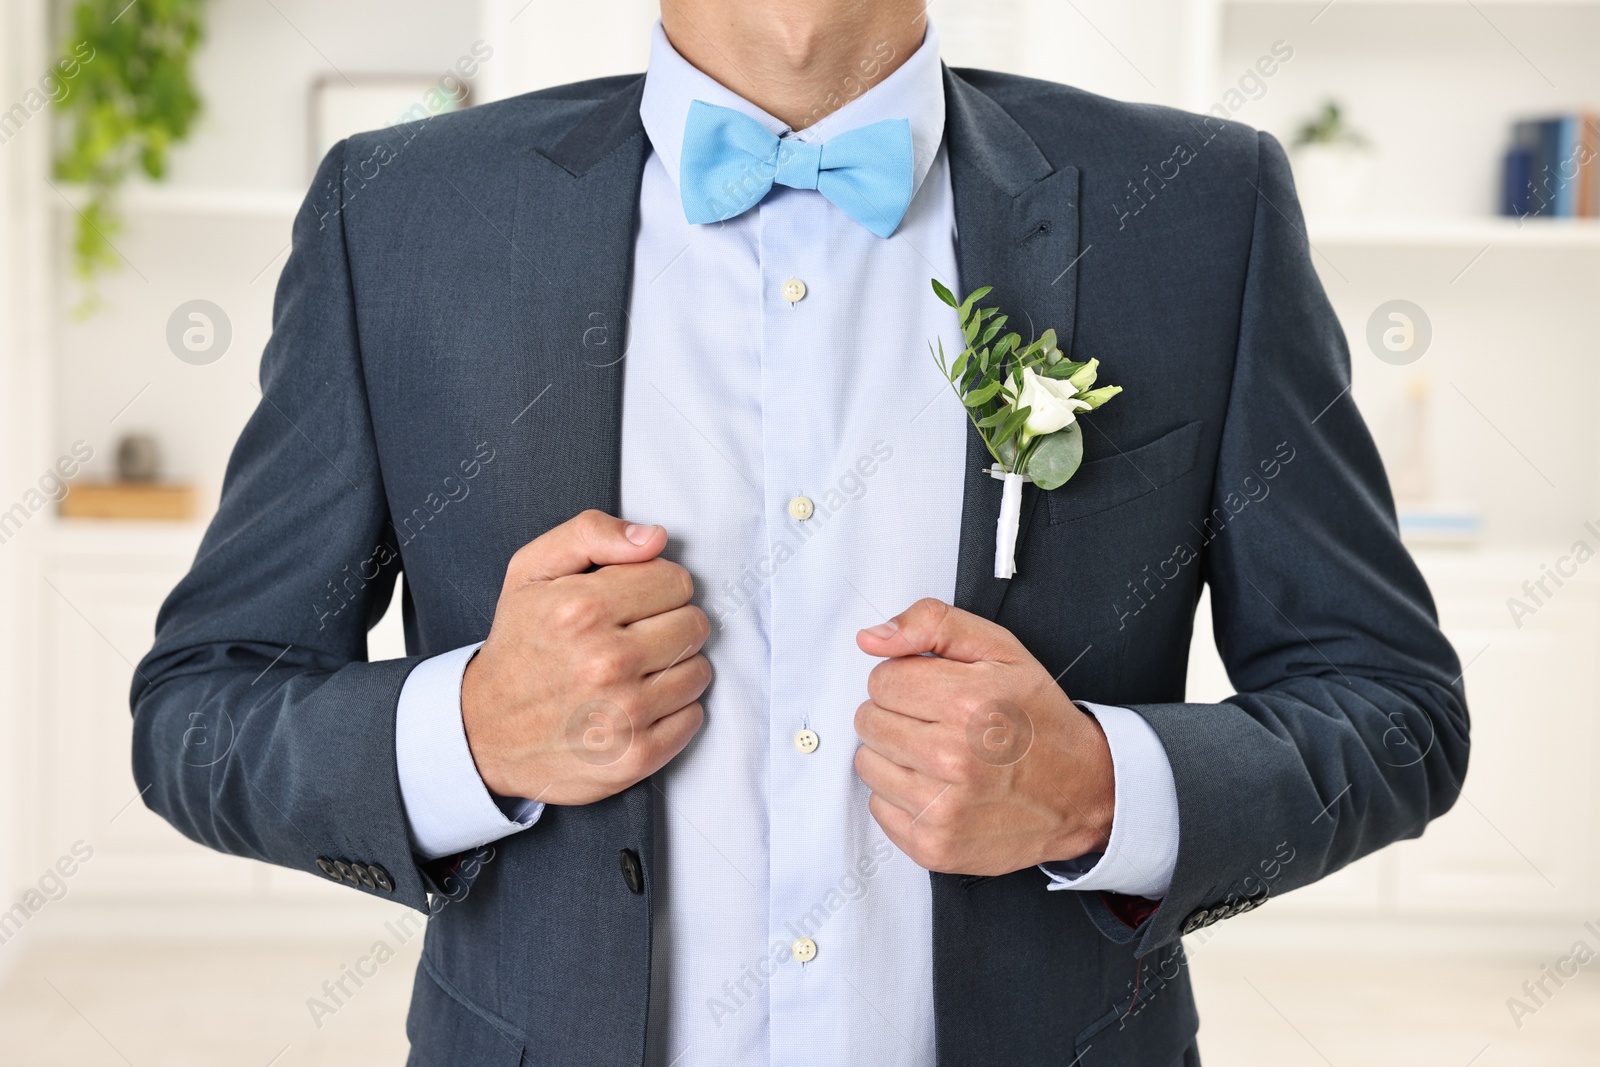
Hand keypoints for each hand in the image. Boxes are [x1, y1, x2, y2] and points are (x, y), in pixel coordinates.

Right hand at [461, 510, 709, 804]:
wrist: (485, 731)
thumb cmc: (517, 646)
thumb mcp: (532, 570)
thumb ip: (592, 534)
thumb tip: (656, 538)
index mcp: (582, 609)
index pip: (676, 581)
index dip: (656, 587)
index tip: (633, 602)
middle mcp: (606, 662)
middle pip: (694, 624)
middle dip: (669, 624)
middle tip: (634, 637)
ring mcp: (623, 713)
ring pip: (699, 670)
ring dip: (673, 668)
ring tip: (634, 672)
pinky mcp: (635, 756)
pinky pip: (693, 717)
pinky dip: (673, 710)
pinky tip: (637, 704)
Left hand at [853, 598, 1113, 875]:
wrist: (1082, 792)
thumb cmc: (1038, 720)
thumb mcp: (1000, 650)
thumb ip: (932, 624)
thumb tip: (871, 639)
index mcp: (968, 703)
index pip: (881, 680)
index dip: (907, 680)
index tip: (936, 691)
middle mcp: (954, 758)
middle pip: (868, 721)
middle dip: (898, 715)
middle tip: (940, 723)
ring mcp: (943, 809)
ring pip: (867, 764)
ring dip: (895, 756)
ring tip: (940, 755)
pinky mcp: (934, 846)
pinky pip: (878, 806)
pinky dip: (902, 796)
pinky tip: (939, 788)